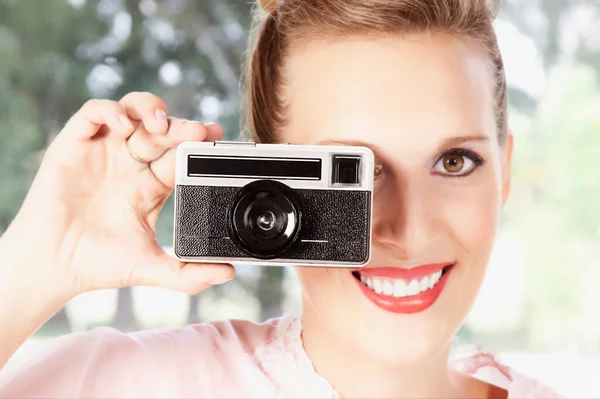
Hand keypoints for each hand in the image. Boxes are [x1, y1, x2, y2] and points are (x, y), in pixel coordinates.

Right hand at [3, 92, 234, 297]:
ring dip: (150, 109)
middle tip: (199, 133)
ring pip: (132, 112)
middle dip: (182, 127)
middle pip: (161, 131)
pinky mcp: (74, 146)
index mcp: (150, 187)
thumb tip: (229, 274)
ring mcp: (103, 152)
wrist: (52, 267)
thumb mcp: (149, 266)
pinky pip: (93, 114)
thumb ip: (188, 273)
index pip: (179, 155)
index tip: (217, 139)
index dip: (198, 145)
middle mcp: (130, 164)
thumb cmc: (96, 264)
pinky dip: (109, 110)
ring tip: (162, 124)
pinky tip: (123, 124)